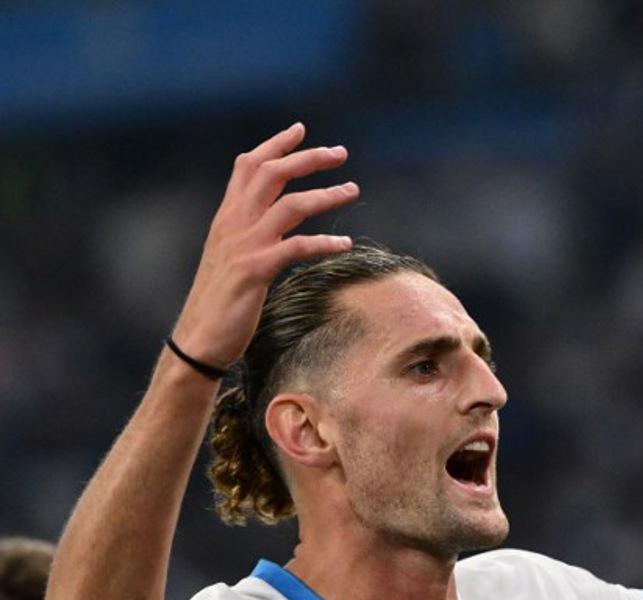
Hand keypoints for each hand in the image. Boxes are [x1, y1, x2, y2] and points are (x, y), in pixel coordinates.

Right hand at [171, 123, 359, 366]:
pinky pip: (296, 248)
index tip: (300, 129)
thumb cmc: (220, 298)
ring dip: (325, 195)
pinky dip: (323, 243)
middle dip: (307, 158)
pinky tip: (345, 245)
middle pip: (272, 174)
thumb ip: (247, 231)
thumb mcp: (230, 255)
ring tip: (353, 191)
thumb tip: (269, 216)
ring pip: (289, 205)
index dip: (275, 144)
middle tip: (340, 153)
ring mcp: (244, 246)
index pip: (248, 166)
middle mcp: (233, 223)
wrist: (199, 337)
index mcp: (227, 216)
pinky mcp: (255, 271)